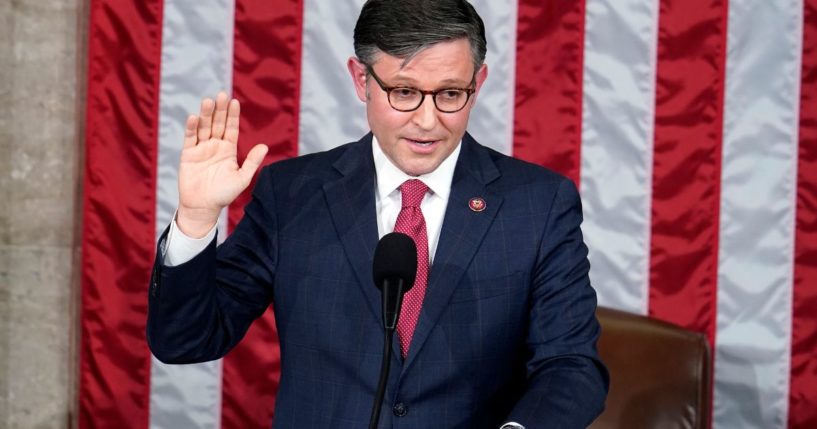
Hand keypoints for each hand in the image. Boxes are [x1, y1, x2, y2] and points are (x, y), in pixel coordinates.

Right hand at [177, 92, 268, 237]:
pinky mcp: (188, 154)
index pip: (231, 128)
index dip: (232, 115)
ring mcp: (201, 149)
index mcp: (228, 149)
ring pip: (204, 127)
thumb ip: (252, 162)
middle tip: (222, 94)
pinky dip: (192, 128)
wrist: (203, 207)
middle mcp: (215, 146)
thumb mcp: (242, 178)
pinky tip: (194, 117)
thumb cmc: (224, 194)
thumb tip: (265, 146)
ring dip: (206, 115)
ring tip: (208, 101)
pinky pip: (190, 138)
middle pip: (217, 123)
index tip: (235, 101)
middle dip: (220, 110)